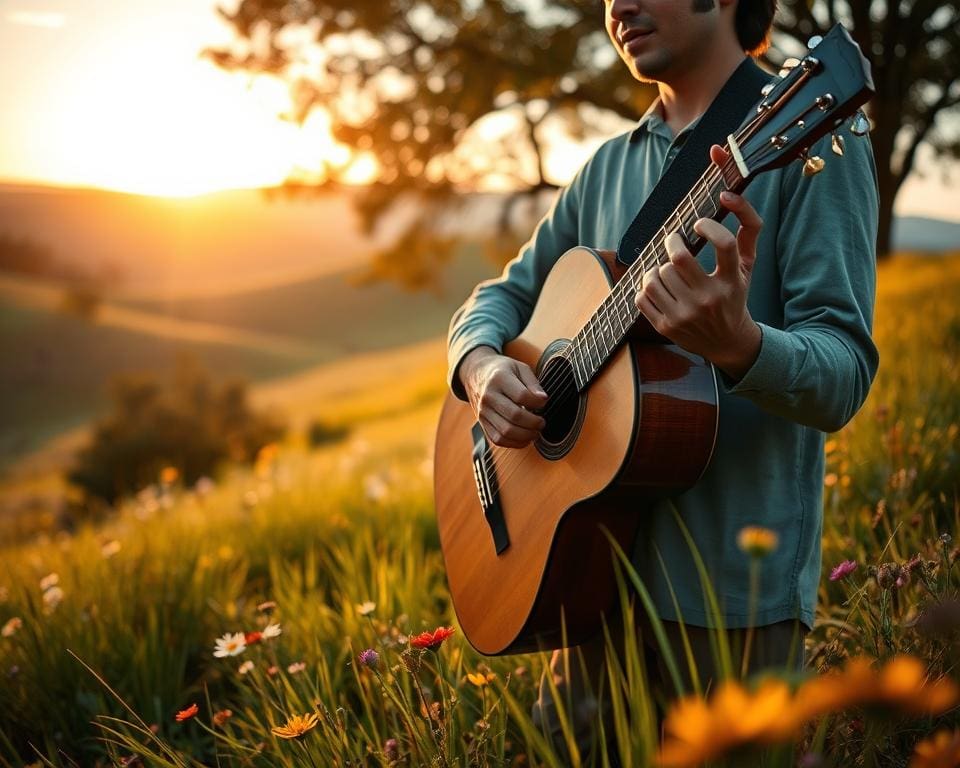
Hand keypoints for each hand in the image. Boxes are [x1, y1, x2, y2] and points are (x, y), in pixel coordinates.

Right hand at [458, 346, 548, 447]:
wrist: (476, 373)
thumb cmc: (502, 370)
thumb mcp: (520, 367)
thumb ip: (533, 383)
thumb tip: (543, 400)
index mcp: (499, 379)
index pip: (522, 396)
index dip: (537, 403)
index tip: (543, 403)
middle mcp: (488, 396)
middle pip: (514, 416)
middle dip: (534, 423)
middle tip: (542, 422)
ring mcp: (483, 412)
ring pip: (506, 431)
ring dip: (526, 436)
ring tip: (535, 432)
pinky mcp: (482, 423)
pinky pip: (498, 439)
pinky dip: (514, 443)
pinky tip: (524, 438)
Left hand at [634, 145, 762, 380]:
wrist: (727, 342)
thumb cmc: (735, 296)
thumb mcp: (748, 266)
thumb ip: (749, 229)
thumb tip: (731, 194)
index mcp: (732, 281)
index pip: (725, 244)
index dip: (708, 226)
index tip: (699, 224)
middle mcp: (709, 299)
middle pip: (678, 258)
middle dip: (671, 242)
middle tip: (673, 241)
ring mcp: (686, 315)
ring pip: (656, 276)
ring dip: (657, 267)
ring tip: (667, 269)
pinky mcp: (666, 327)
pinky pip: (642, 295)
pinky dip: (645, 286)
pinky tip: (658, 287)